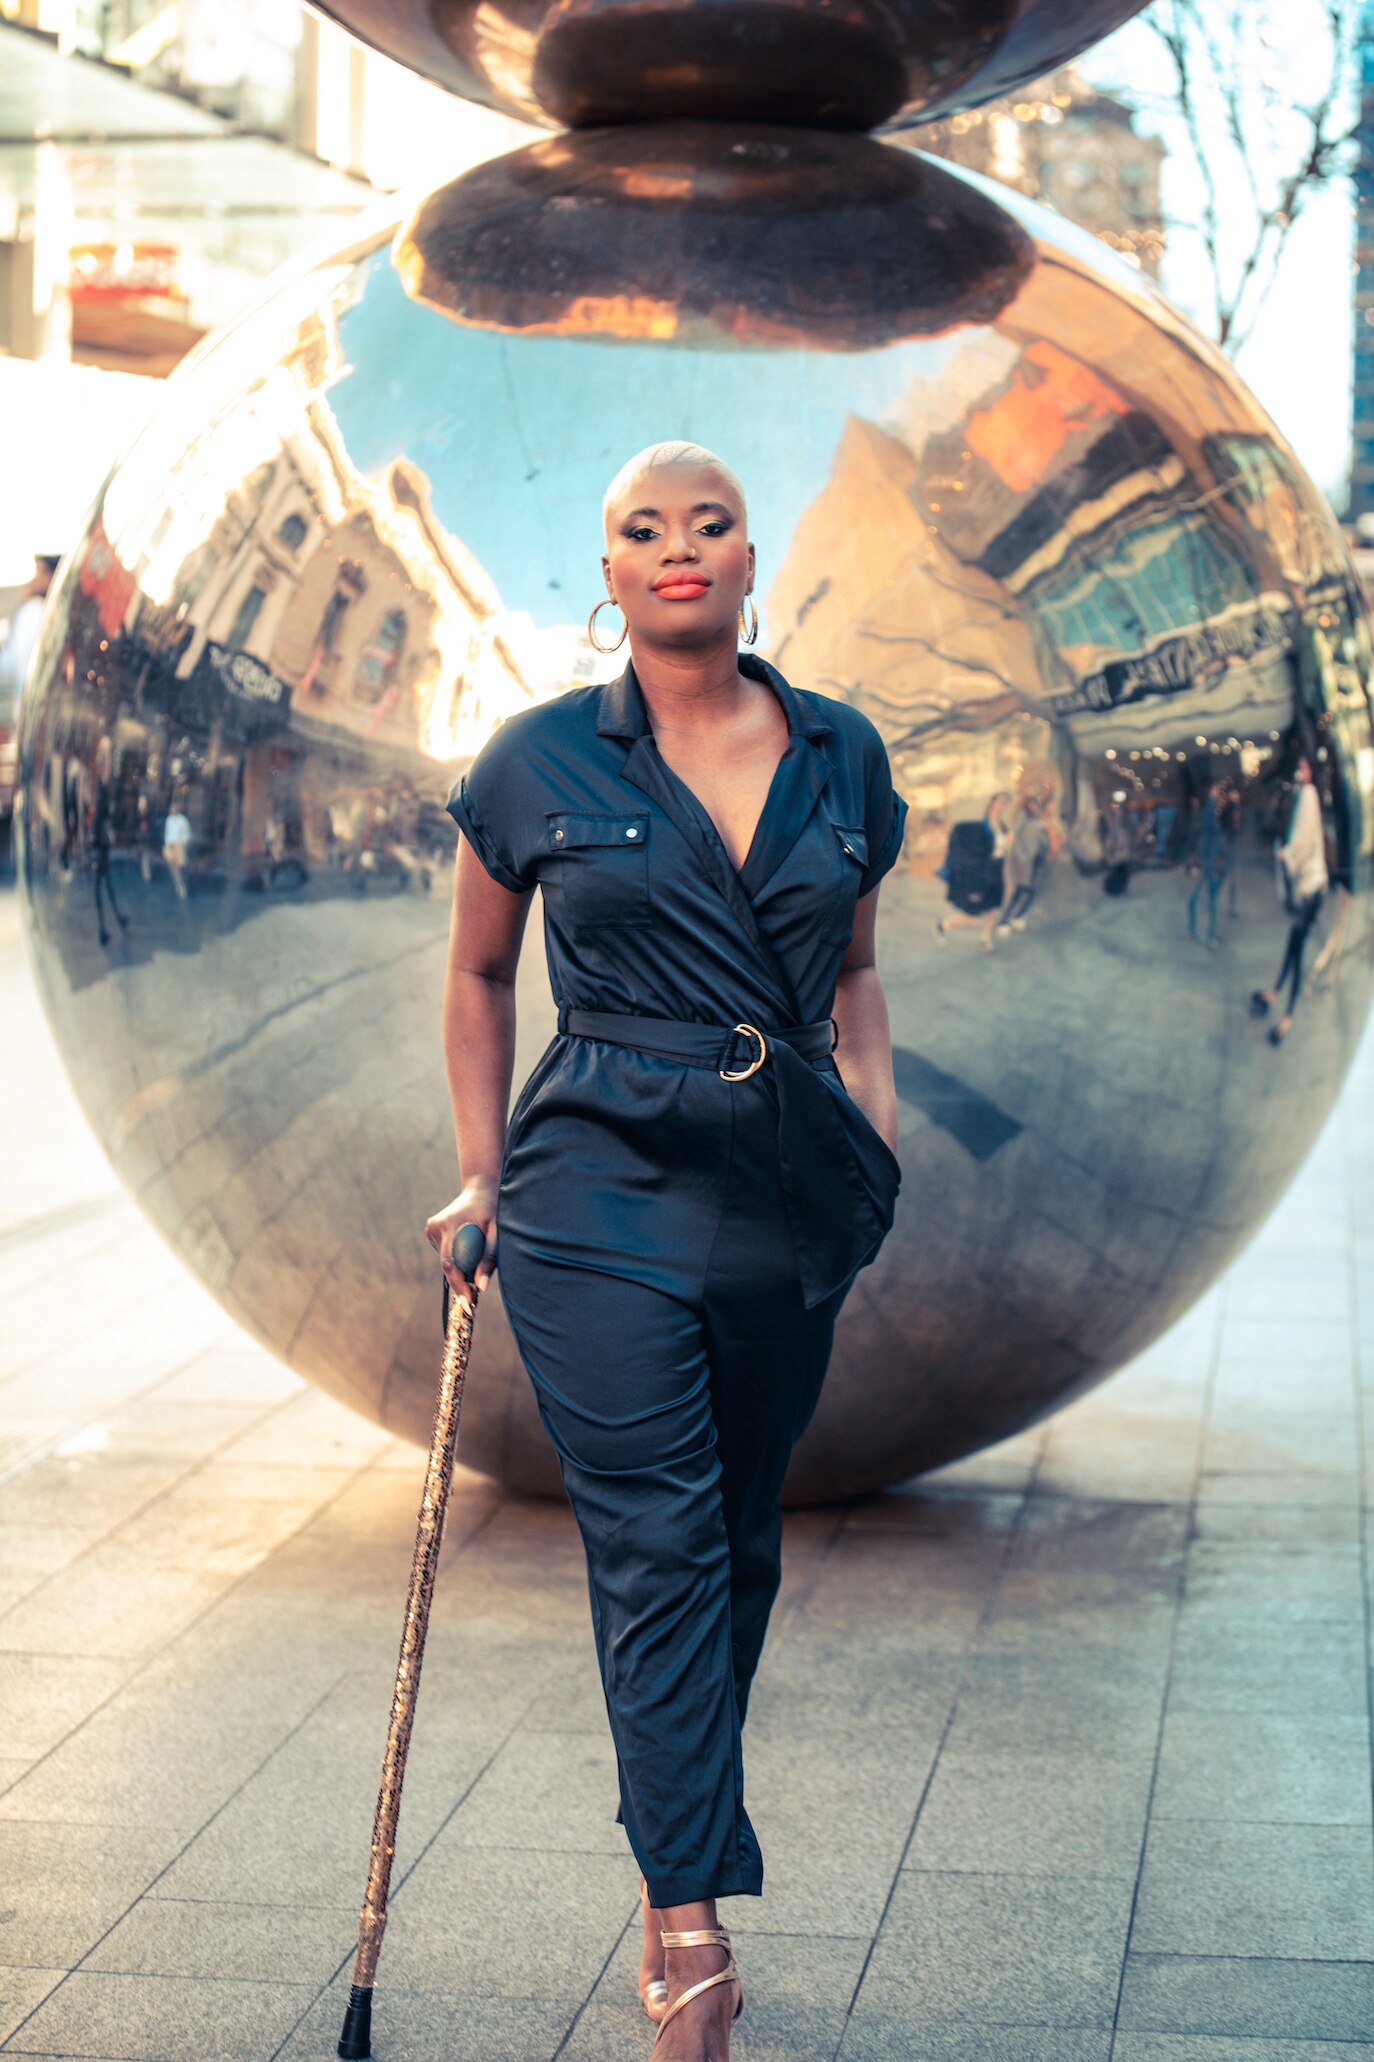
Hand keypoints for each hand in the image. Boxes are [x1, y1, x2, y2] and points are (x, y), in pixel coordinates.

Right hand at [425, 1176, 497, 1313]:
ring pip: (447, 1260)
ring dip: (462, 1264)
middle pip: (448, 1264)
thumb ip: (489, 1258)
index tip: (467, 1305)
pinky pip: (445, 1253)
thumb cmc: (493, 1208)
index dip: (459, 1286)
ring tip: (478, 1247)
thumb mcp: (497, 1231)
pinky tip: (468, 1241)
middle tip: (479, 1287)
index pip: (451, 1263)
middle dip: (463, 1279)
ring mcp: (431, 1228)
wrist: (480, 1189)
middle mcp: (436, 1226)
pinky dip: (457, 1256)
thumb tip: (481, 1287)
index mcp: (450, 1224)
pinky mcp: (431, 1230)